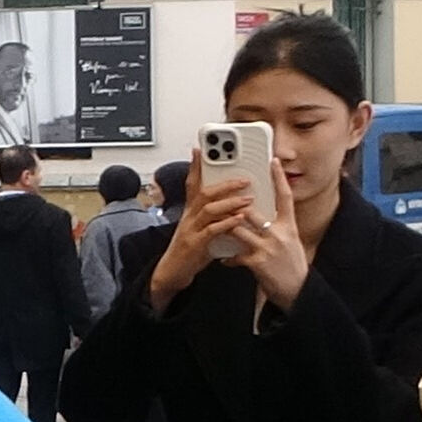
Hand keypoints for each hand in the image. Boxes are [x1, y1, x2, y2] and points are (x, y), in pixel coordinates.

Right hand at [146, 147, 251, 308]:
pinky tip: (239, 219)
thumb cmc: (190, 250)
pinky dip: (227, 223)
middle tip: (245, 178)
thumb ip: (214, 215)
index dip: (196, 166)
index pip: (192, 183)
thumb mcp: (200, 227)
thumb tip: (232, 204)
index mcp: (191, 211)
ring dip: (230, 202)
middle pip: (204, 192)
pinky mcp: (195, 244)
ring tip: (248, 198)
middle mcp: (189, 216)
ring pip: (209, 209)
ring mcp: (191, 229)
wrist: (173, 272)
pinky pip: (211, 230)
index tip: (201, 150)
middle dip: (225, 183)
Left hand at [232, 153, 311, 310]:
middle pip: (252, 210)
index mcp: (289, 225)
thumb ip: (277, 226)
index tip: (272, 161)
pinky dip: (227, 257)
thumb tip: (261, 212)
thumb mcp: (289, 241)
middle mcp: (279, 233)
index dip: (279, 178)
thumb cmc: (291, 264)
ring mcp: (268, 247)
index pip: (285, 197)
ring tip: (217, 226)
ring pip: (238, 228)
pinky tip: (223, 259)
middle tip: (224, 198)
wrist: (297, 290)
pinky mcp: (257, 262)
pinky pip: (234, 253)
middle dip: (235, 205)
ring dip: (225, 227)